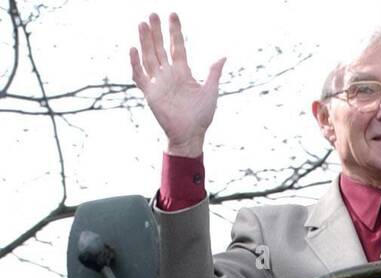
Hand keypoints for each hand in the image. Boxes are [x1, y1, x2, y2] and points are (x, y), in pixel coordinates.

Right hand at [130, 12, 224, 155]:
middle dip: (157, 31)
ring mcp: (158, 83)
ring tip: (142, 24)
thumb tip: (223, 56)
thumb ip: (213, 73)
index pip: (177, 46)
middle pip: (160, 47)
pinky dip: (135, 63)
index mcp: (183, 71)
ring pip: (149, 57)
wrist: (190, 136)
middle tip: (152, 14)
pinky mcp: (150, 94)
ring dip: (145, 41)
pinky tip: (133, 49)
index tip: (172, 14)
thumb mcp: (210, 92)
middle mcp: (169, 74)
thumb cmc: (201, 117)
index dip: (175, 31)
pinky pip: (140, 76)